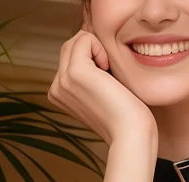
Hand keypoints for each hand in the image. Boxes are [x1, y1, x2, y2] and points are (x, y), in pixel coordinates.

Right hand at [47, 27, 156, 146]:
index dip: (93, 61)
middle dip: (94, 53)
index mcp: (60, 94)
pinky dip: (101, 49)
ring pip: (76, 40)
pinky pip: (85, 38)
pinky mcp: (75, 73)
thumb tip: (89, 44)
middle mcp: (57, 88)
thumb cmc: (126, 116)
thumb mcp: (101, 92)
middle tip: (110, 81)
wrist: (131, 135)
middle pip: (71, 46)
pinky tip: (108, 72)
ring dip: (99, 51)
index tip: (106, 87)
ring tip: (109, 79)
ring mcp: (63, 81)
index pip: (70, 56)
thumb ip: (90, 74)